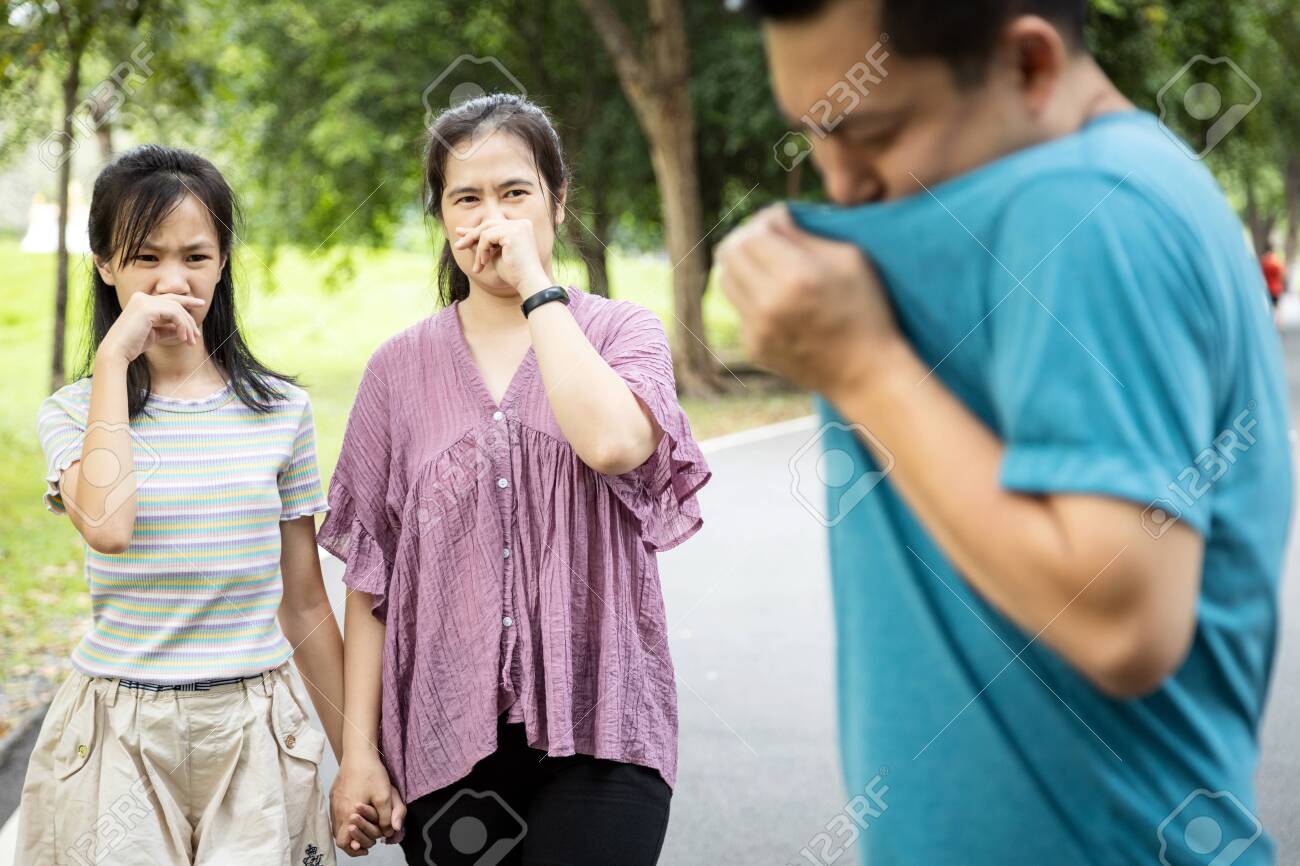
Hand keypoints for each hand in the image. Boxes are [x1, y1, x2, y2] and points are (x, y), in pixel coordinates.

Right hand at [99, 292, 205, 363]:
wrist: (117, 352)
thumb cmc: (132, 345)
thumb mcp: (154, 334)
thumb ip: (166, 328)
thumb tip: (181, 329)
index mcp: (141, 301)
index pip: (168, 299)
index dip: (186, 301)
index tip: (200, 304)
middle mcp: (141, 297)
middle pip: (175, 302)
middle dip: (190, 317)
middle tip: (198, 333)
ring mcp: (144, 301)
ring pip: (177, 309)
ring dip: (187, 326)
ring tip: (191, 342)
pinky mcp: (148, 308)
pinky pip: (174, 314)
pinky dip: (182, 326)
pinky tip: (183, 338)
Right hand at [331, 753, 406, 856]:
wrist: (358, 752)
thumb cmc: (371, 772)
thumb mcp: (385, 795)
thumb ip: (387, 817)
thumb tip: (389, 832)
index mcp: (348, 813)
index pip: (345, 842)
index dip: (355, 849)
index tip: (366, 848)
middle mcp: (338, 810)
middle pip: (339, 836)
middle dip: (352, 842)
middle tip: (364, 843)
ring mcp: (334, 802)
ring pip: (336, 826)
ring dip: (348, 832)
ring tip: (361, 831)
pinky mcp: (334, 795)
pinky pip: (336, 815)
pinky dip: (344, 821)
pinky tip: (355, 817)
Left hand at [453, 217, 549, 297]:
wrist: (528, 283)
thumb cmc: (514, 273)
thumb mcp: (494, 255)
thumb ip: (481, 243)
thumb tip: (461, 232)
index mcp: (520, 227)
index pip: (493, 226)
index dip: (476, 231)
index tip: (460, 234)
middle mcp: (521, 223)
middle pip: (488, 225)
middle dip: (471, 236)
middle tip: (457, 246)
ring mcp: (517, 226)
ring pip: (485, 231)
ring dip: (478, 250)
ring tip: (479, 266)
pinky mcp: (512, 232)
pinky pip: (486, 237)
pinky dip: (482, 250)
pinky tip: (485, 263)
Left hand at [717, 203, 903, 394]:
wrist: (866, 373)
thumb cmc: (866, 309)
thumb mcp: (849, 259)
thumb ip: (805, 234)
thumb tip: (773, 219)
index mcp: (795, 277)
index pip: (754, 232)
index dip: (766, 219)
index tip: (783, 221)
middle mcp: (768, 304)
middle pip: (729, 251)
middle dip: (747, 236)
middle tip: (769, 237)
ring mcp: (757, 329)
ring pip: (725, 279)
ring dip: (742, 264)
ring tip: (768, 264)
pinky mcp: (753, 347)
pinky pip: (738, 307)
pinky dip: (752, 295)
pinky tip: (778, 299)